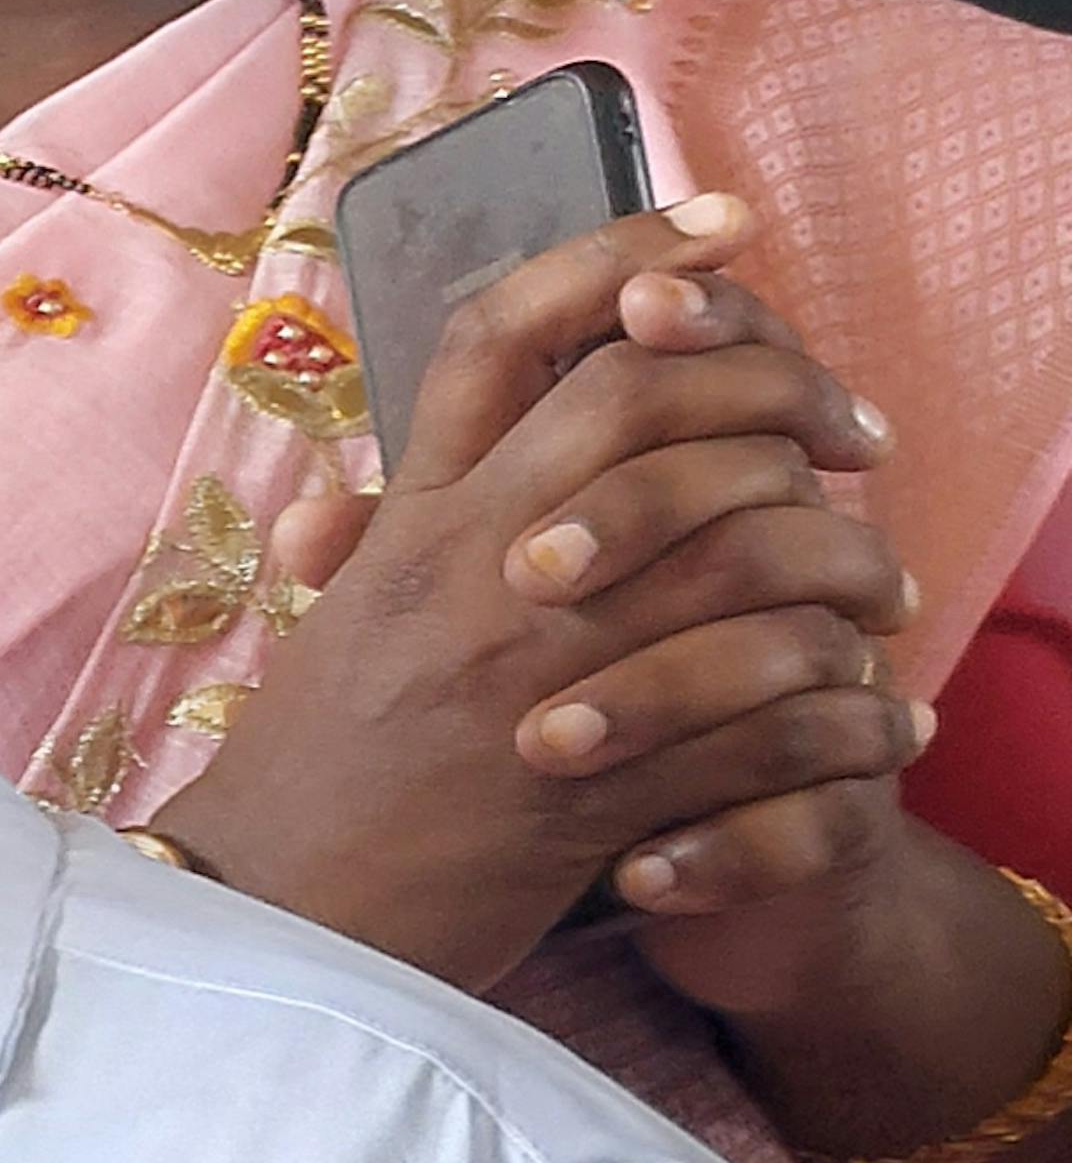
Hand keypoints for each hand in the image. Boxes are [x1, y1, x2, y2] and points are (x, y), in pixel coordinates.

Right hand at [191, 197, 921, 989]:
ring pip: (732, 551)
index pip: (498, 336)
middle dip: (782, 388)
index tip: (724, 223)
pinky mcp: (585, 792)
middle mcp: (466, 577)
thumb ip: (377, 553)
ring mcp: (528, 678)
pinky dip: (848, 716)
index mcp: (409, 528)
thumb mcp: (337, 636)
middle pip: (643, 404)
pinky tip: (891, 720)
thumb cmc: (316, 783)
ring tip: (884, 590)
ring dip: (844, 560)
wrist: (272, 939)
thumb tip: (360, 499)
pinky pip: (763, 720)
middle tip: (857, 430)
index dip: (614, 251)